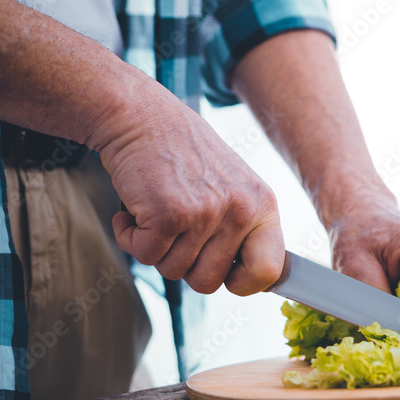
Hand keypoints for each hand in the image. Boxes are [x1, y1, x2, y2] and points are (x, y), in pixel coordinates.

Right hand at [91, 78, 284, 295]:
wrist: (141, 116)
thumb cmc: (183, 154)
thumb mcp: (233, 187)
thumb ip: (242, 229)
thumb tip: (254, 281)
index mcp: (263, 206)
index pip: (269, 271)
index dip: (241, 284)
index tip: (223, 275)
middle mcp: (241, 210)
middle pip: (209, 283)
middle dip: (183, 264)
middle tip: (175, 230)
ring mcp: (206, 213)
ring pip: (173, 271)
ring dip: (155, 246)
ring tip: (157, 209)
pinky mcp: (169, 214)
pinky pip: (144, 255)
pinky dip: (130, 237)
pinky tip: (137, 208)